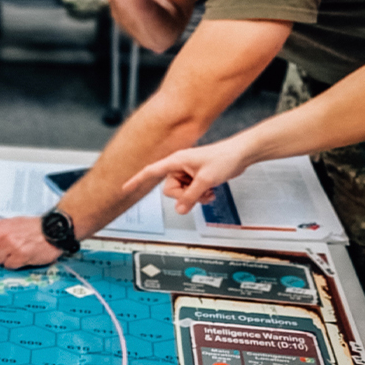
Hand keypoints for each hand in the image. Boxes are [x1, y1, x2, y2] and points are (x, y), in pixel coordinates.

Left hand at [0, 216, 63, 268]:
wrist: (53, 229)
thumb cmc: (34, 228)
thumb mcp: (11, 225)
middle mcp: (0, 235)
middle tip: (7, 251)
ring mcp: (9, 245)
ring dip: (7, 260)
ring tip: (19, 251)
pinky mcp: (19, 255)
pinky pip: (9, 266)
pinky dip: (16, 265)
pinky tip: (24, 256)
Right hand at [123, 141, 251, 214]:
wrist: (240, 154)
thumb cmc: (223, 158)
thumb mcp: (205, 180)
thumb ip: (190, 196)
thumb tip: (179, 209)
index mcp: (176, 161)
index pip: (150, 171)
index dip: (136, 180)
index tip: (125, 188)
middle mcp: (179, 166)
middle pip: (169, 189)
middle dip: (184, 196)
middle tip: (199, 192)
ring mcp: (187, 172)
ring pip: (181, 193)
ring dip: (195, 196)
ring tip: (207, 191)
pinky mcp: (196, 177)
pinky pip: (191, 192)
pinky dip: (200, 195)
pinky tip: (209, 191)